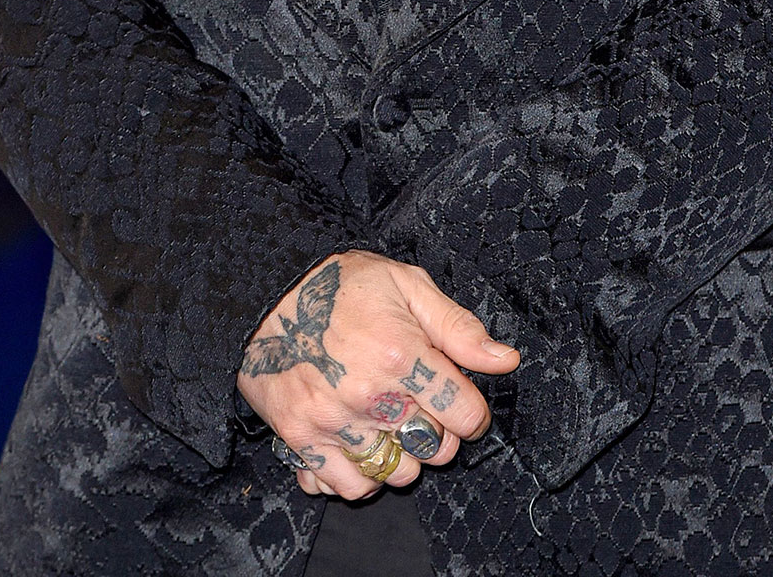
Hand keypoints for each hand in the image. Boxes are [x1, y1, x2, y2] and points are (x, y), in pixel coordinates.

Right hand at [237, 250, 519, 499]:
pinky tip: (362, 445)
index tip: (463, 404)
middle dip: (440, 432)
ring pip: (397, 473)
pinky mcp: (302, 437)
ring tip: (391, 425)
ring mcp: (334, 420)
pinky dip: (362, 476)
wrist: (266, 291)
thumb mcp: (406, 284)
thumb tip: (506, 360)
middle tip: (423, 408)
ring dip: (403, 456)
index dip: (473, 412)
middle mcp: (369, 394)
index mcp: (401, 352)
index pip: (464, 413)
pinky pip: (347, 486)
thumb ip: (458, 327)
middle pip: (435, 449)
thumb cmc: (341, 284)